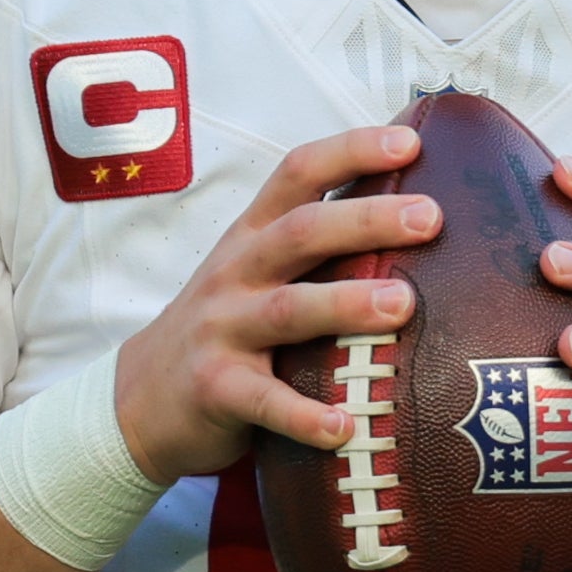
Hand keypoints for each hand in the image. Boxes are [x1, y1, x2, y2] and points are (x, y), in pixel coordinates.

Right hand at [111, 125, 441, 481]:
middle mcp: (237, 272)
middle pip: (301, 232)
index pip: (298, 173)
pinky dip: (305, 415)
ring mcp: (222, 329)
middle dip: (366, 220)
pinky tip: (346, 427)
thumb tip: (412, 219)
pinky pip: (265, 401)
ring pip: (288, 310)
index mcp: (253, 235)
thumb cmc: (226, 326)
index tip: (408, 144)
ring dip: (346, 305)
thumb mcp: (256, 272)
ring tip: (402, 306)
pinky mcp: (215, 388)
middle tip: (430, 218)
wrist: (141, 397)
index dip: (350, 151)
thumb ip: (314, 248)